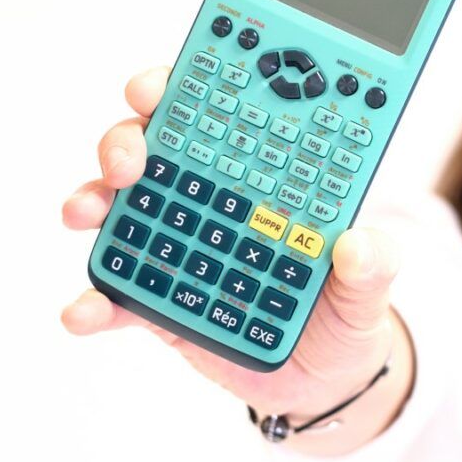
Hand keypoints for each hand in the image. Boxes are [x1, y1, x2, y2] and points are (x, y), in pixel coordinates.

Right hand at [61, 66, 405, 423]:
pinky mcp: (159, 302)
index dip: (189, 86)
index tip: (164, 83)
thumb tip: (356, 245)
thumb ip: (375, 266)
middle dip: (129, 135)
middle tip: (129, 157)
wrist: (321, 378)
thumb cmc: (346, 311)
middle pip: (157, 145)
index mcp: (265, 177)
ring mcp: (180, 245)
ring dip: (95, 197)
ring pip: (122, 205)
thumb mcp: (372, 288)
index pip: (224, 113)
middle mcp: (214, 199)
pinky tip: (86, 311)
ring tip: (88, 212)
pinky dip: (95, 300)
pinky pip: (117, 295)